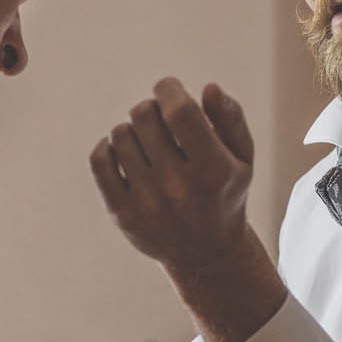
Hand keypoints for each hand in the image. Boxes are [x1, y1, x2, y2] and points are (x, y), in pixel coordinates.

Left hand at [91, 79, 254, 277]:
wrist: (206, 253)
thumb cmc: (224, 191)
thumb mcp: (242, 157)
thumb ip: (230, 118)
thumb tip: (208, 88)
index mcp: (213, 171)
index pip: (179, 111)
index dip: (169, 89)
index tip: (168, 88)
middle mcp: (178, 188)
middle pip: (145, 116)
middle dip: (152, 108)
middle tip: (161, 120)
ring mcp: (147, 203)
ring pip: (120, 133)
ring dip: (133, 129)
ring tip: (148, 143)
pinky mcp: (121, 213)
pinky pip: (99, 159)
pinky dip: (109, 146)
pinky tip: (126, 151)